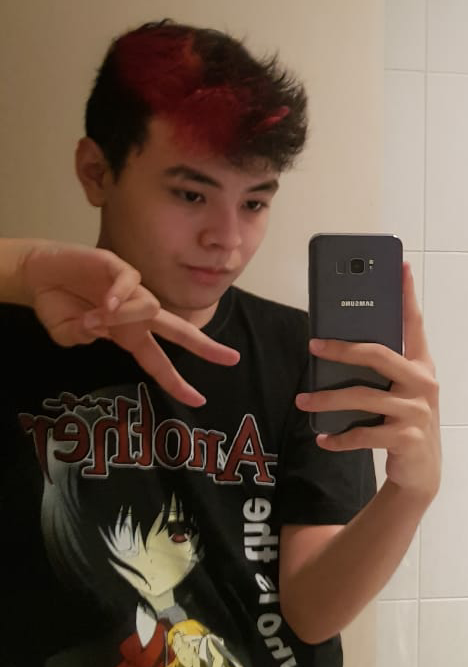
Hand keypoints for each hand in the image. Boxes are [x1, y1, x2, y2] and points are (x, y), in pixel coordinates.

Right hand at [21, 242, 238, 407]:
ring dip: (125, 317)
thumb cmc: (56, 306)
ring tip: (92, 318)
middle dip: (205, 346)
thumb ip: (82, 336)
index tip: (198, 400)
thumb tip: (100, 325)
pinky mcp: (118, 266)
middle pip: (179, 330)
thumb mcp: (67, 334)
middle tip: (231, 359)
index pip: (158, 362)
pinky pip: (131, 281)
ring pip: (151, 307)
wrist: (36, 274)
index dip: (176, 382)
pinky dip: (120, 294)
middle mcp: (136, 313)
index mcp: (128, 335)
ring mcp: (130, 289)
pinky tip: (106, 302)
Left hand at [295, 262, 440, 502]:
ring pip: (362, 396)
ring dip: (327, 399)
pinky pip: (363, 433)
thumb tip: (335, 347)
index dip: (407, 294)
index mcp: (421, 365)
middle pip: (377, 355)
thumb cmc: (404, 422)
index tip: (401, 266)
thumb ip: (380, 369)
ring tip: (303, 400)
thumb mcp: (398, 391)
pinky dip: (339, 438)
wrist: (422, 472)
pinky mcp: (407, 438)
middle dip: (342, 349)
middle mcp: (423, 382)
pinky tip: (323, 438)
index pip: (414, 323)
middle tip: (313, 346)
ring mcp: (417, 411)